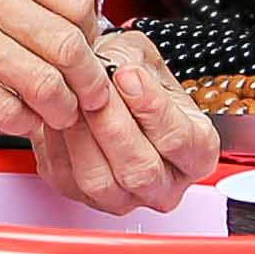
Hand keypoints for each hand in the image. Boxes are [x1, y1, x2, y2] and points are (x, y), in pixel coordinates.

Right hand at [0, 0, 116, 137]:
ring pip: (43, 84)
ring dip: (62, 108)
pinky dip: (24, 121)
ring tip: (62, 111)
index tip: (88, 45)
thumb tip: (76, 20)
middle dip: (89, 80)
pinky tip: (22, 117)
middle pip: (67, 45)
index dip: (92, 31)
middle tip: (92, 93)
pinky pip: (5, 109)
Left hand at [31, 26, 223, 217]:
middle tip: (96, 90)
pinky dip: (58, 145)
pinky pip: (68, 179)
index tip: (128, 75)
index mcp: (196, 151)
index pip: (180, 140)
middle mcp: (166, 184)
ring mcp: (126, 197)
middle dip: (113, 125)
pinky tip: (59, 116)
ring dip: (83, 136)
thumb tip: (117, 68)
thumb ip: (132, 60)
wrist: (101, 87)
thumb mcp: (141, 56)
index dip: (152, 107)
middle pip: (141, 169)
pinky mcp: (84, 197)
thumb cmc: (131, 77)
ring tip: (75, 100)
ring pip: (102, 181)